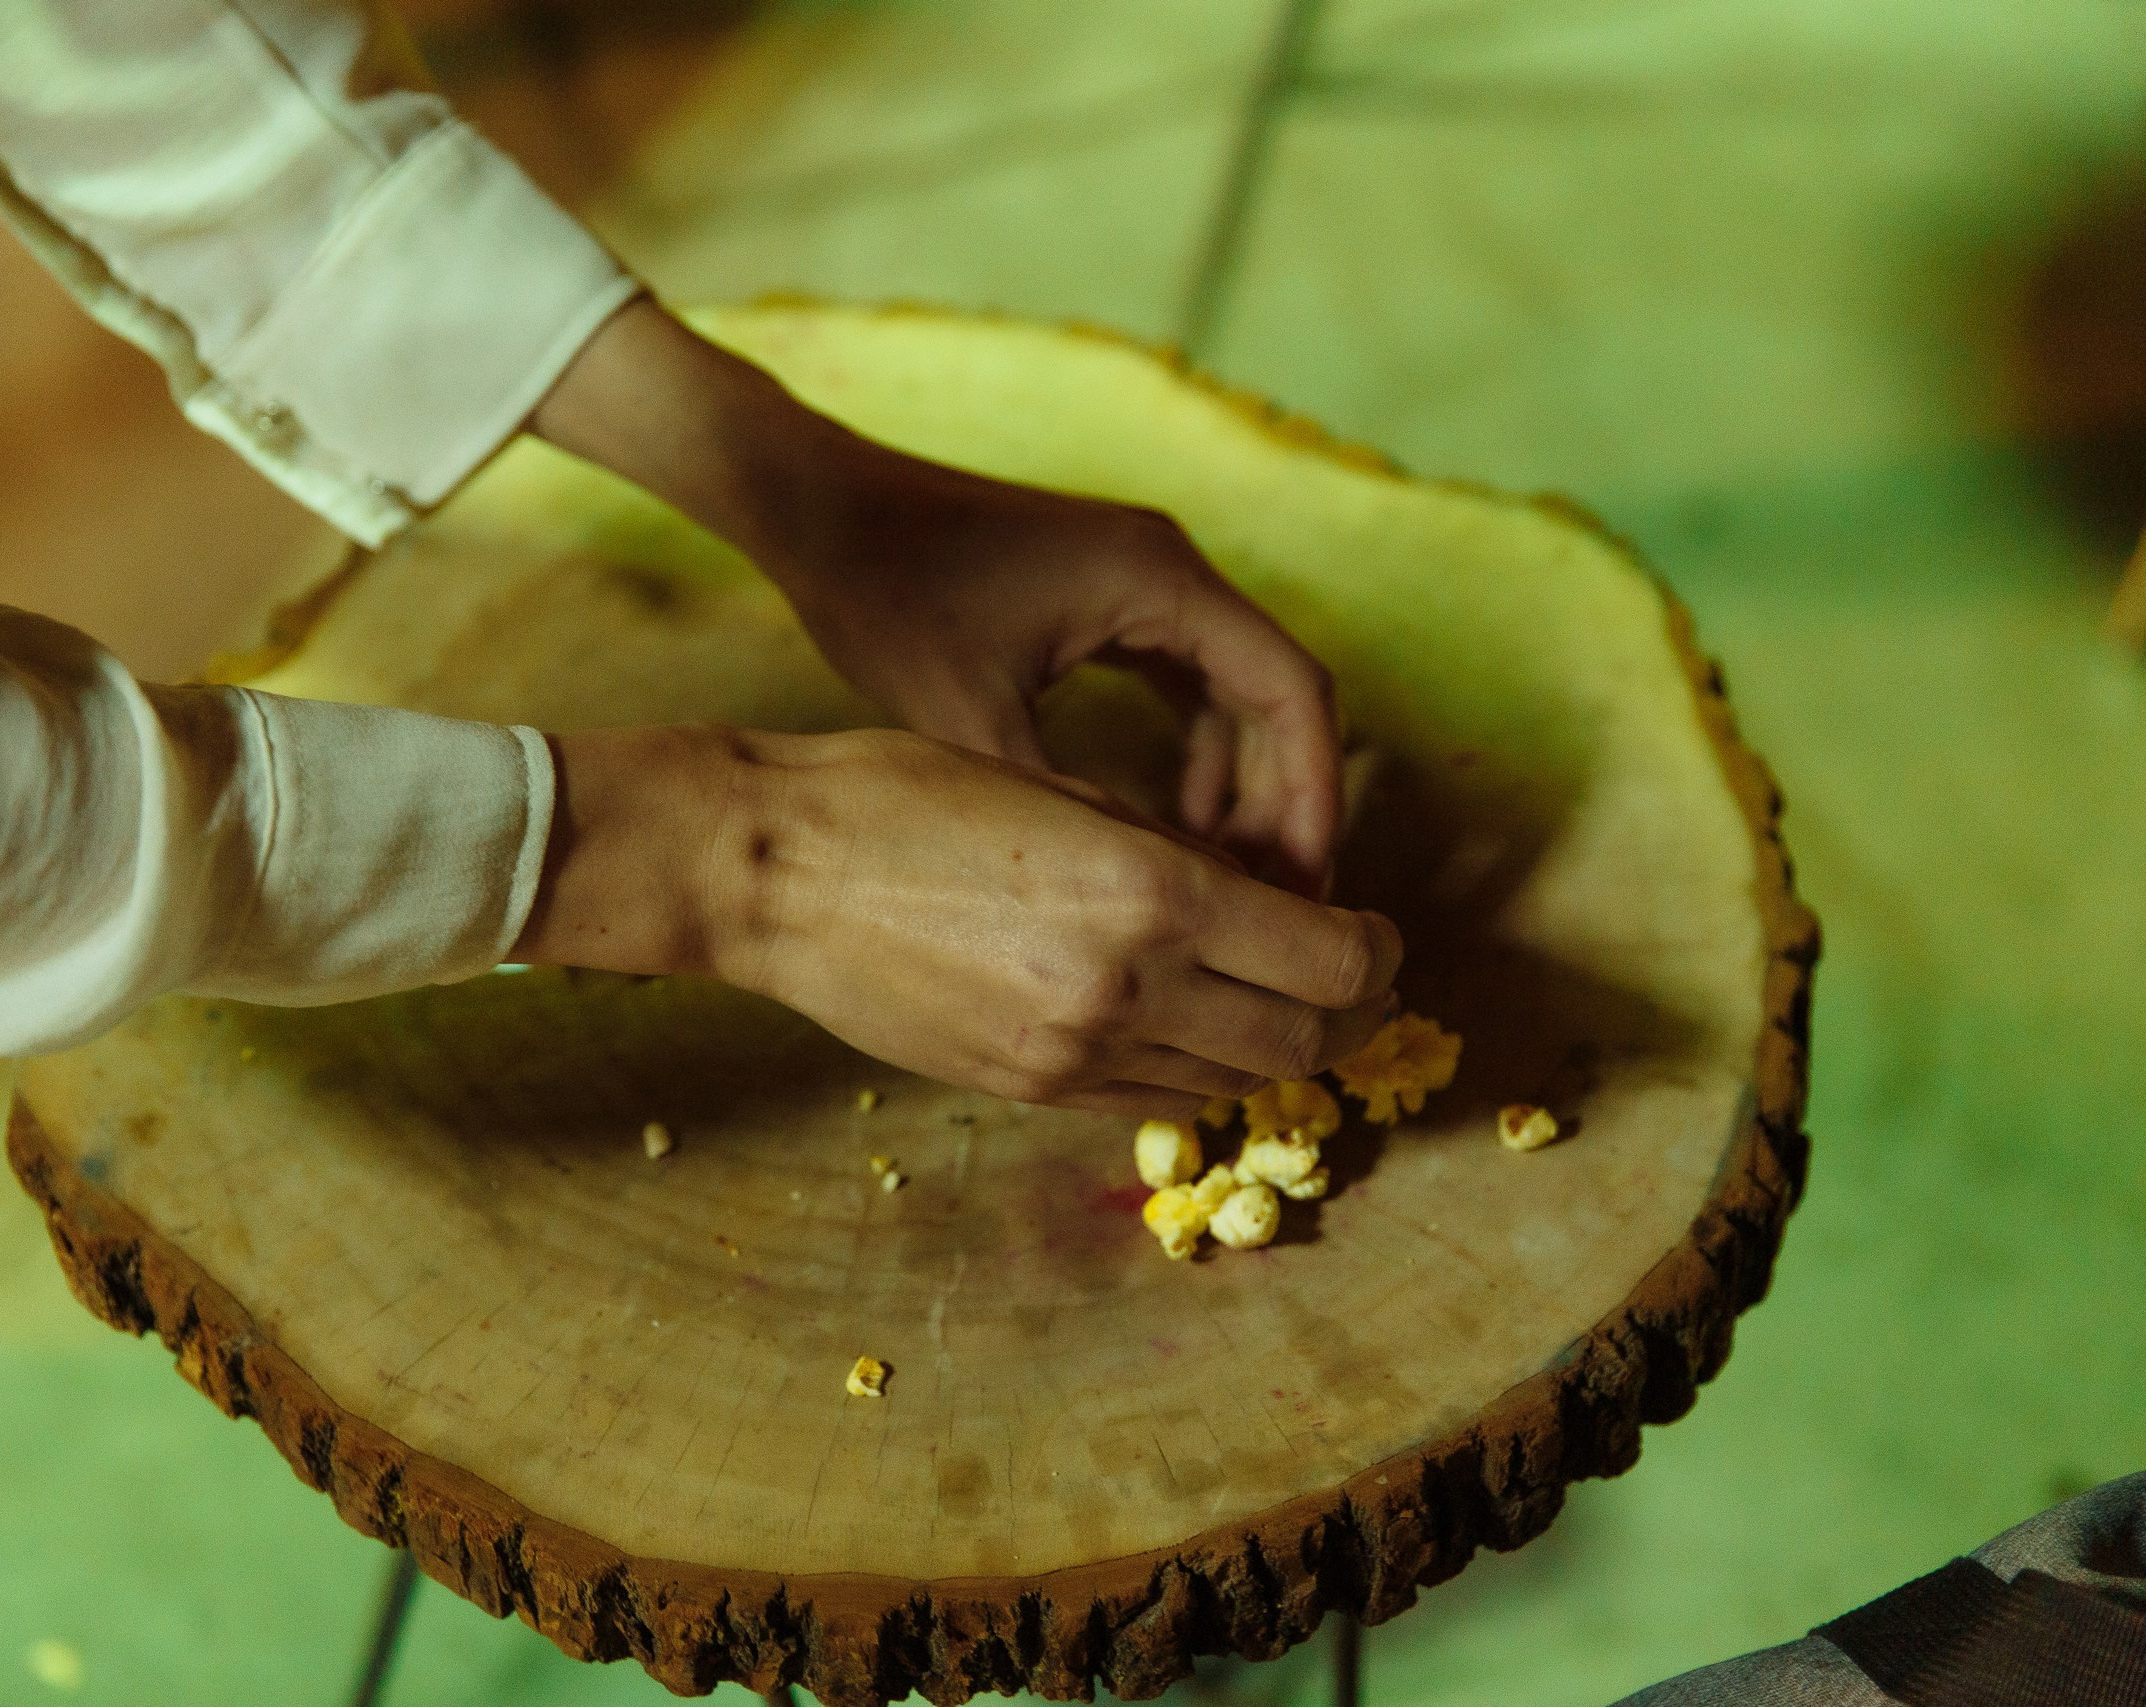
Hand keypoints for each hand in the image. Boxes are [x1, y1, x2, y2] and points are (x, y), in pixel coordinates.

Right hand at [513, 725, 1399, 1119]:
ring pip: (1232, 1080)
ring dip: (1275, 1046)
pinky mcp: (1027, 1088)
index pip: (1329, 958)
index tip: (1375, 931)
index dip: (1375, 951)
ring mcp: (1075, 1053)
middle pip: (1301, 1036)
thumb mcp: (1063, 791)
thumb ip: (1171, 854)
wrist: (770, 874)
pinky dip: (1195, 1070)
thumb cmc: (902, 794)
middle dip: (1346, 1009)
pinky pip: (1153, 1100)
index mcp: (1151, 894)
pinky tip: (1189, 1027)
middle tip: (1351, 976)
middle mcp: (1128, 988)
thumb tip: (1255, 893)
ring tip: (1276, 1004)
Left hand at [529, 299, 1345, 895]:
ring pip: (1231, 695)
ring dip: (1238, 785)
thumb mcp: (968, 717)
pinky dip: (1190, 756)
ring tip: (1227, 885)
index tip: (1307, 886)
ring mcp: (1140, 580)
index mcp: (1161, 580)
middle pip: (1275, 696)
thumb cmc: (884, 593)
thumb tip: (1136, 905)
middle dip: (1283, 802)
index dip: (1314, 795)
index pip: (1293, 690)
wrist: (815, 506)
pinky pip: (1181, 684)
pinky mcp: (1104, 598)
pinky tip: (1167, 833)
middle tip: (1277, 907)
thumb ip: (1058, 806)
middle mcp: (1170, 569)